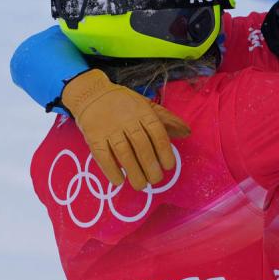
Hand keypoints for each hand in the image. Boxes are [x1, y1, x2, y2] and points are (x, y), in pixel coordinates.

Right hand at [61, 69, 190, 189]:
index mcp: (143, 112)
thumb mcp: (147, 106)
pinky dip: (111, 171)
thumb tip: (187, 132)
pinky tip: (119, 181)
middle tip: (156, 180)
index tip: (169, 166)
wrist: (91, 94)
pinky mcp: (94, 137)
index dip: (164, 152)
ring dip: (134, 172)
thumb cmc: (124, 104)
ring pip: (123, 153)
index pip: (157, 133)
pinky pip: (103, 156)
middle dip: (151, 166)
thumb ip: (167, 120)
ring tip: (141, 185)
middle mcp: (127, 120)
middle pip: (141, 146)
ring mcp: (109, 129)